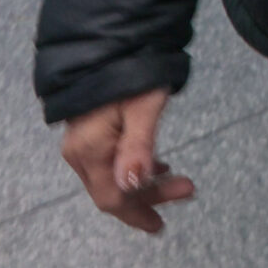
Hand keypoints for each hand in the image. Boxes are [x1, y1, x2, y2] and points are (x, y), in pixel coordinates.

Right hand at [60, 87, 193, 232]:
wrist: (111, 46)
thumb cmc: (132, 74)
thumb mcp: (143, 108)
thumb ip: (138, 148)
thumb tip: (132, 185)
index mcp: (90, 151)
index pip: (112, 197)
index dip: (139, 211)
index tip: (163, 222)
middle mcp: (80, 154)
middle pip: (112, 191)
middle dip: (149, 197)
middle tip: (188, 189)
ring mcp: (81, 145)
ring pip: (111, 179)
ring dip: (144, 185)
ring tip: (178, 180)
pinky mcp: (88, 136)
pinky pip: (109, 165)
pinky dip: (133, 170)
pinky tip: (156, 166)